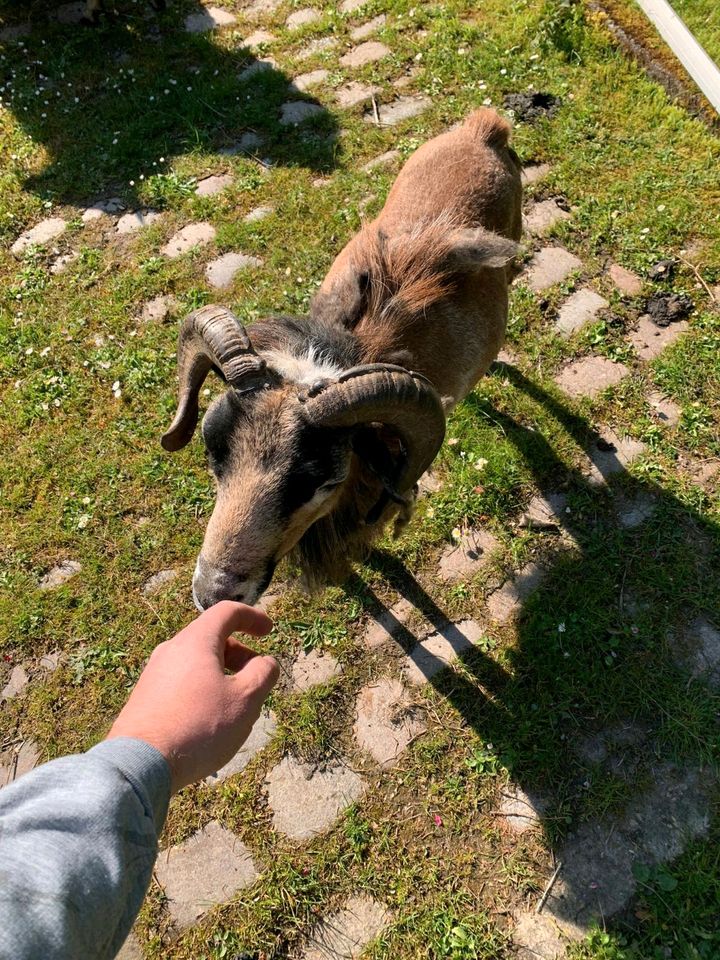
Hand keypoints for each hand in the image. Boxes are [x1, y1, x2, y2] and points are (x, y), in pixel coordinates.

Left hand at [107, 601, 278, 791]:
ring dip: (222, 673)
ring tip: (235, 703)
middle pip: (211, 638)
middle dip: (240, 653)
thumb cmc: (199, 726)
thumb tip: (266, 662)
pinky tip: (209, 719)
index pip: (226, 612)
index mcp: (195, 641)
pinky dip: (203, 687)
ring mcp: (154, 674)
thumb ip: (263, 674)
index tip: (269, 631)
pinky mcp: (145, 697)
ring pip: (196, 662)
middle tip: (257, 677)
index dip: (252, 617)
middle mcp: (171, 650)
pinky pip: (181, 681)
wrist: (139, 765)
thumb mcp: (245, 700)